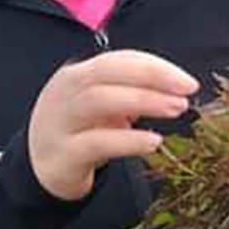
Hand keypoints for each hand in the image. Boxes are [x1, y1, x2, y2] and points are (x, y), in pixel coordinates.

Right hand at [29, 51, 199, 200]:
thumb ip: (131, 90)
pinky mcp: (63, 154)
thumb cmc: (82, 128)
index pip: (119, 60)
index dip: (156, 67)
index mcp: (79, 74)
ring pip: (100, 100)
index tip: (188, 82)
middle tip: (187, 92)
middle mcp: (66, 92)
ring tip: (176, 109)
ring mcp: (61, 122)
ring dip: (144, 101)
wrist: (41, 168)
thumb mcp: (103, 103)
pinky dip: (129, 140)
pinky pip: (97, 143)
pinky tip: (153, 141)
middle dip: (152, 77)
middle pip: (108, 72)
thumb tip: (178, 87)